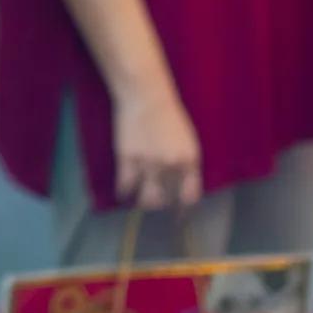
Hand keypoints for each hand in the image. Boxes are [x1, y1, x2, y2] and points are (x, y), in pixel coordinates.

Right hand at [113, 82, 202, 211]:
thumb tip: (180, 182)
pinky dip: (124, 192)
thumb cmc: (169, 113)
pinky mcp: (127, 159)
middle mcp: (171, 167)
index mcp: (189, 161)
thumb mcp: (187, 139)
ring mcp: (148, 164)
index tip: (179, 216)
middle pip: (167, 201)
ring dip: (144, 203)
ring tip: (140, 201)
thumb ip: (186, 162)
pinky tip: (123, 192)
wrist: (145, 95)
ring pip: (146, 199)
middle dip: (162, 207)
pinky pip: (125, 186)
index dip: (184, 209)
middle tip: (157, 208)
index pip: (190, 196)